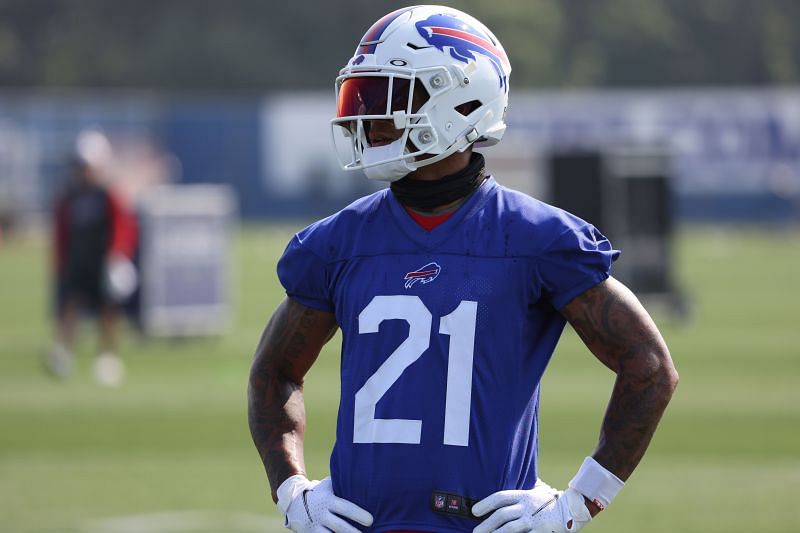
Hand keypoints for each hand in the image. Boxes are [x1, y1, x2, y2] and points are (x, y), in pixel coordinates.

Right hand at [278, 476, 372, 532]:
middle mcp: (321, 514)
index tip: (371, 520)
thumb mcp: (328, 486)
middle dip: (352, 532)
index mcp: (328, 500)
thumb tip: (365, 479)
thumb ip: (342, 484)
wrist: (292, 501)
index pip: (345, 508)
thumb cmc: (319, 492)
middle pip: (339, 526)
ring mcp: (314, 525)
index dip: (358, 514)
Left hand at [472, 480, 590, 532]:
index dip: (485, 503)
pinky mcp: (540, 531)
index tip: (474, 511)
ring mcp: (533, 520)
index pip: (500, 498)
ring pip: (510, 528)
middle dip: (486, 524)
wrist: (573, 508)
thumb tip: (507, 488)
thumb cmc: (551, 500)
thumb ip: (522, 491)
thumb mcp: (536, 490)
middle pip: (501, 515)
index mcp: (523, 495)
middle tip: (476, 532)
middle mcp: (526, 507)